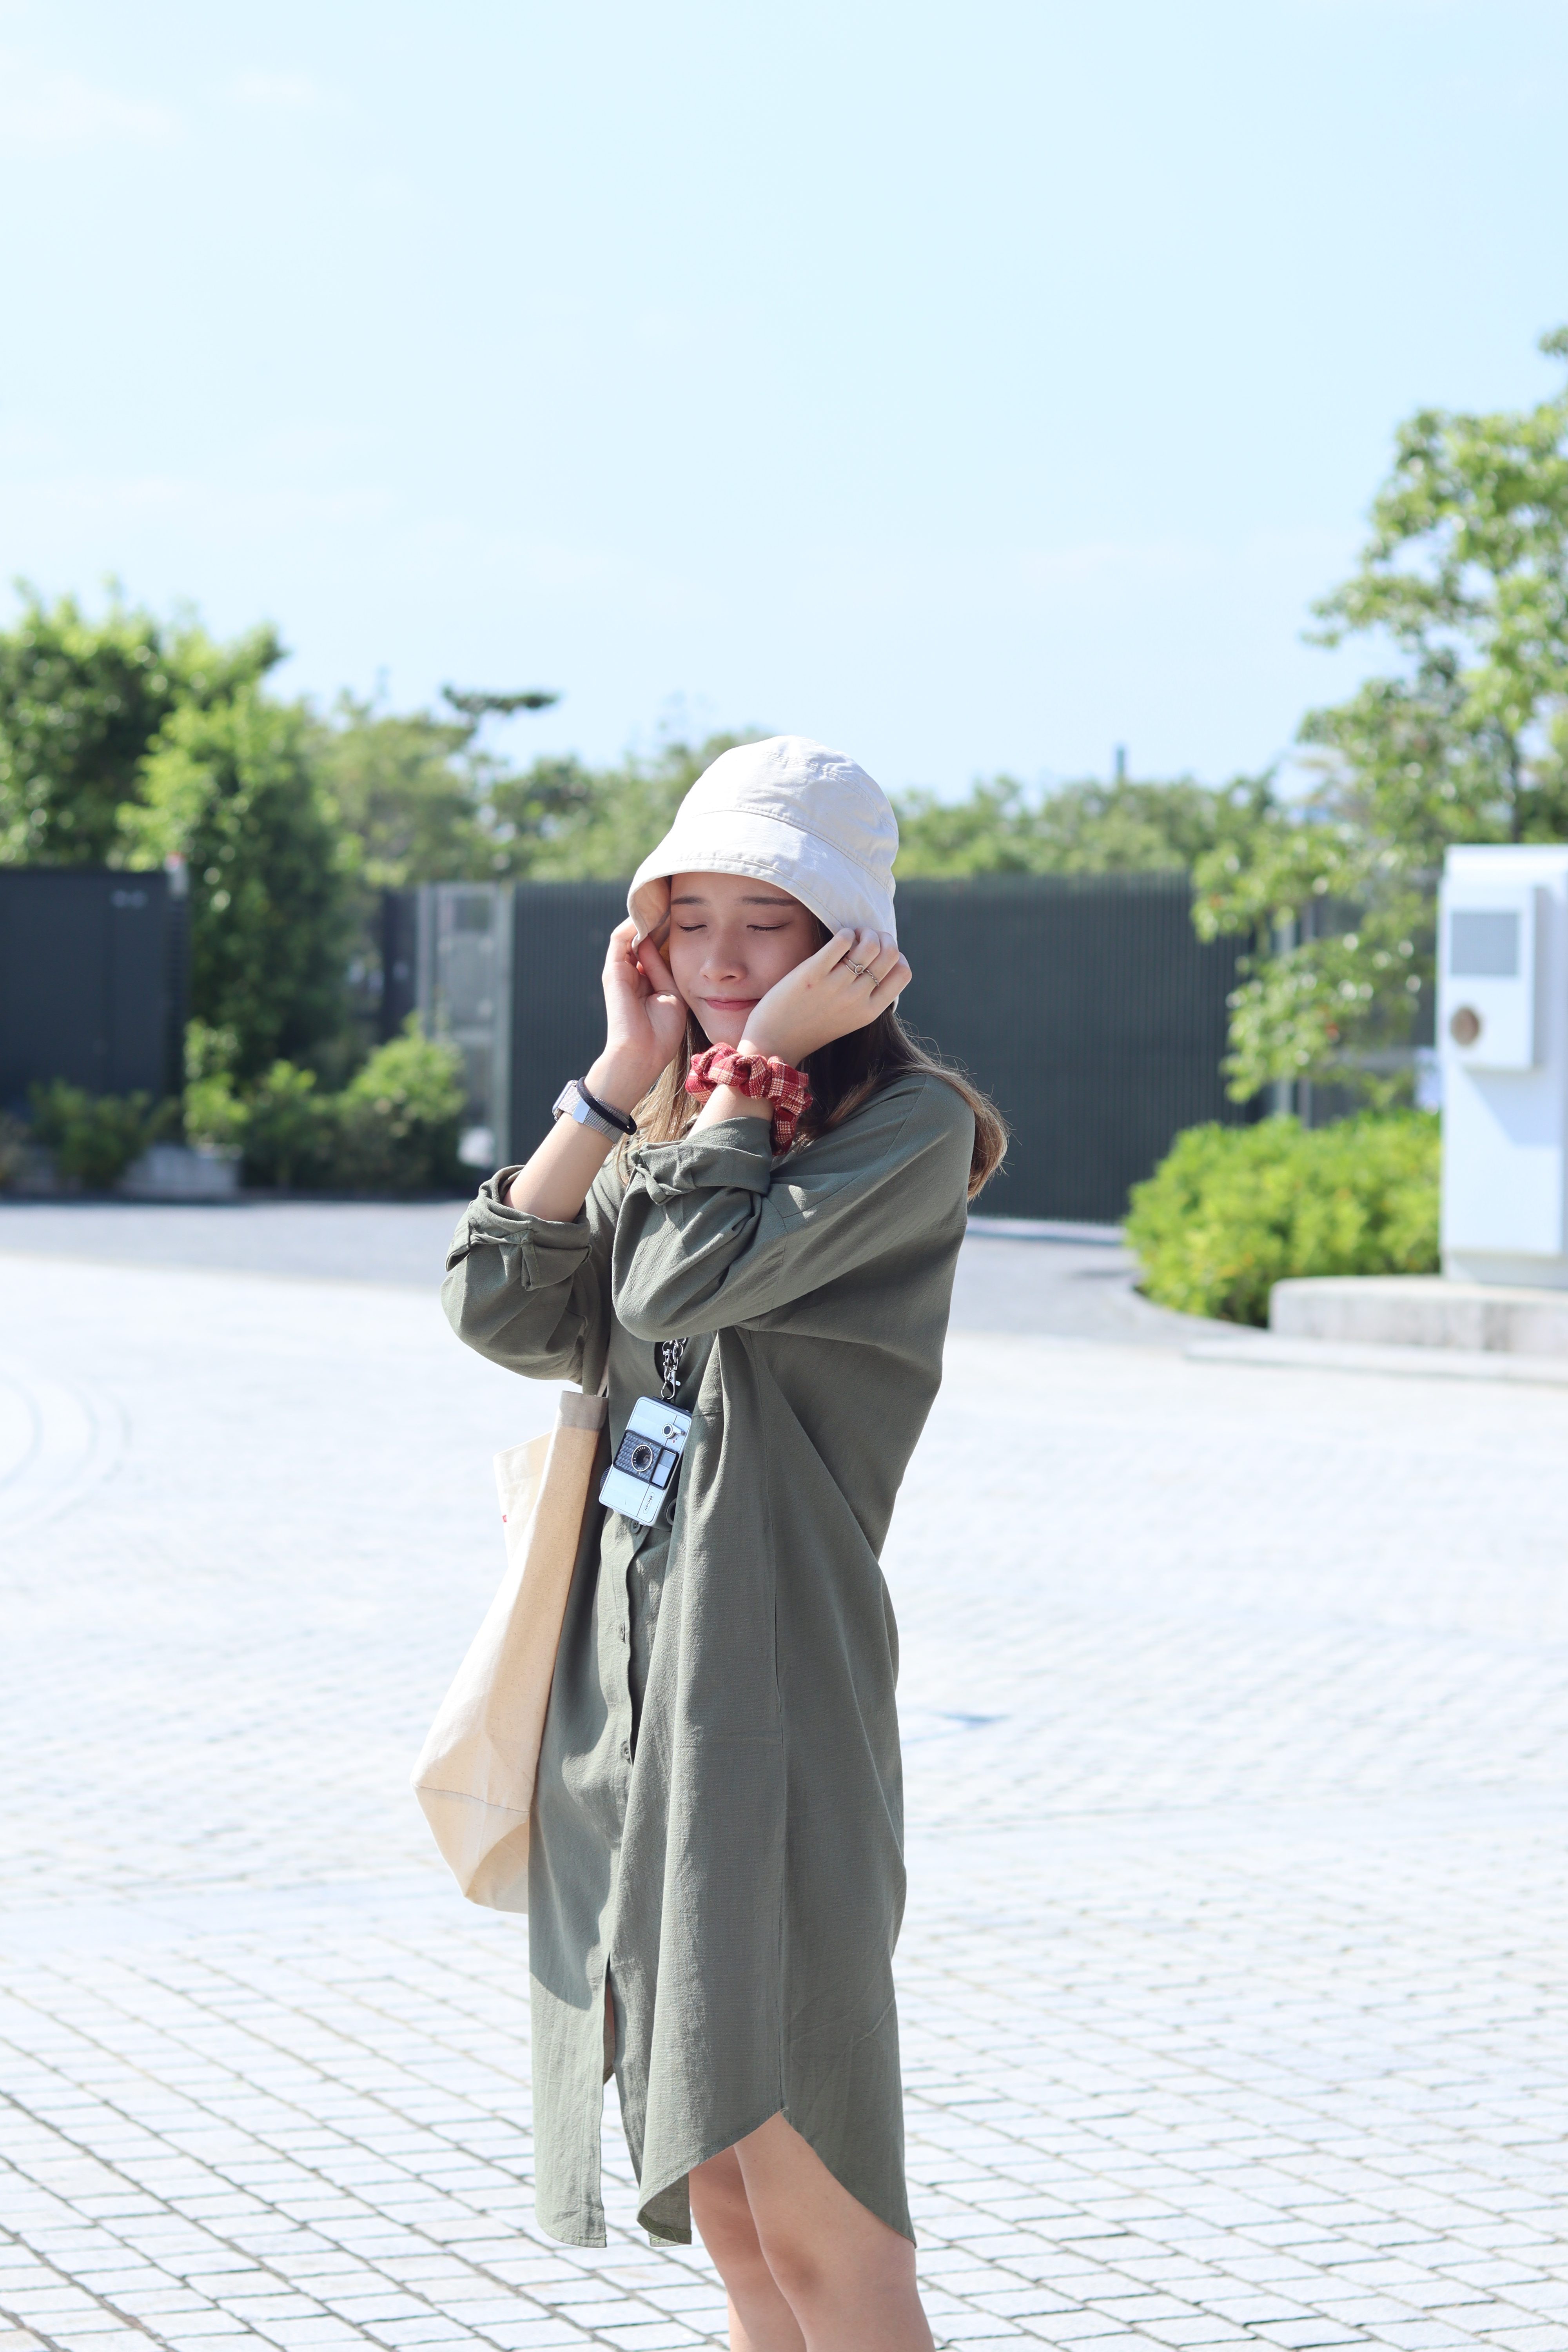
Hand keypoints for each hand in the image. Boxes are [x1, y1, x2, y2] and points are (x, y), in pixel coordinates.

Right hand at [589, 920, 687, 1109]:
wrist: (642, 1053)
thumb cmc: (662, 1032)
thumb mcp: (672, 993)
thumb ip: (664, 968)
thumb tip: (659, 942)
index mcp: (646, 981)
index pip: (654, 948)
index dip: (668, 932)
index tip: (686, 916)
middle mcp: (631, 973)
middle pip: (642, 938)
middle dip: (658, 920)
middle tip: (675, 901)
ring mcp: (620, 970)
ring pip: (630, 935)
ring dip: (646, 918)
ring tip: (664, 900)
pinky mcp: (613, 970)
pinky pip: (620, 938)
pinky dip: (633, 924)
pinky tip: (651, 913)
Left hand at [741, 928, 910, 1065]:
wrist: (775, 1041)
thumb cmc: (811, 1024)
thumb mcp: (848, 1017)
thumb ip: (866, 995)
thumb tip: (879, 958)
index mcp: (870, 1011)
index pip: (903, 973)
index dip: (896, 954)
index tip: (880, 952)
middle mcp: (856, 1000)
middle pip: (890, 954)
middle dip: (881, 937)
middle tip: (865, 938)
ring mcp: (835, 987)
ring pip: (869, 945)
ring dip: (863, 932)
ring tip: (852, 936)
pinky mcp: (812, 975)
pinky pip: (841, 941)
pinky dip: (844, 933)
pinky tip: (838, 939)